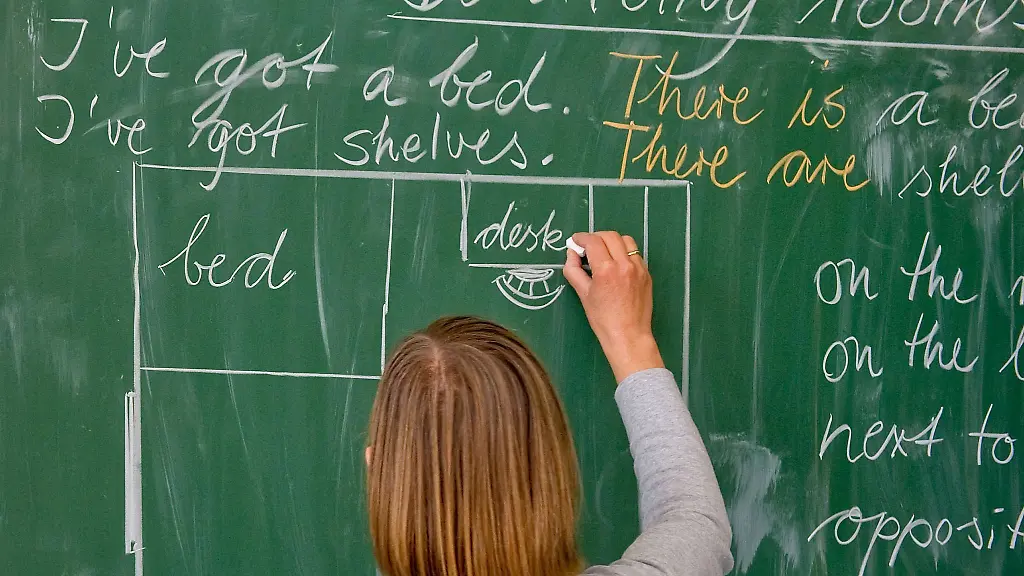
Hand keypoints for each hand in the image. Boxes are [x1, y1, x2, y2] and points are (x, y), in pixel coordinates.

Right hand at [563, 231, 664, 382]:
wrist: (628, 335)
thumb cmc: (603, 319)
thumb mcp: (583, 294)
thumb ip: (573, 270)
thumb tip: (571, 254)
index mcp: (606, 270)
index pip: (593, 241)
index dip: (581, 238)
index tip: (575, 241)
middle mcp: (624, 265)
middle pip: (609, 235)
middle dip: (595, 237)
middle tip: (587, 246)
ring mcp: (639, 268)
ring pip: (625, 240)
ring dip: (612, 241)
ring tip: (603, 252)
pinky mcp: (646, 273)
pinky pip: (635, 254)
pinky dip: (624, 252)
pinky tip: (616, 264)